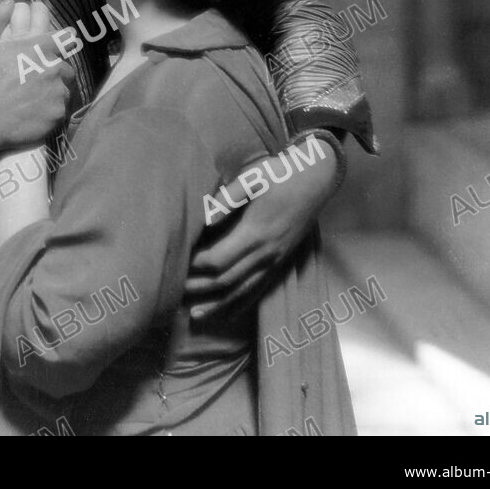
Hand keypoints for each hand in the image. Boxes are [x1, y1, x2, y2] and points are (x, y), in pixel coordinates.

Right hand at [0, 0, 72, 164]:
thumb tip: (10, 1)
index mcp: (39, 47)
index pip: (67, 38)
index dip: (62, 44)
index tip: (52, 52)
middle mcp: (54, 66)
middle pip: (65, 66)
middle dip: (54, 72)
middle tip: (35, 81)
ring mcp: (58, 91)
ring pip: (64, 88)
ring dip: (54, 91)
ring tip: (34, 99)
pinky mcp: (58, 113)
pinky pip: (60, 109)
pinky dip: (51, 110)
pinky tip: (34, 113)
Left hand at [185, 141, 337, 319]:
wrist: (316, 178)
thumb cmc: (281, 174)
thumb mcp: (252, 178)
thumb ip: (227, 199)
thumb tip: (206, 220)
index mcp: (255, 232)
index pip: (218, 259)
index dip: (195, 265)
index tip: (176, 264)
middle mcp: (266, 253)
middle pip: (226, 280)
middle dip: (199, 288)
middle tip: (174, 292)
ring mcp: (275, 261)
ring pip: (243, 291)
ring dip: (218, 305)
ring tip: (194, 315)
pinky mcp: (281, 262)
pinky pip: (259, 290)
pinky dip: (242, 304)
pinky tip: (228, 314)